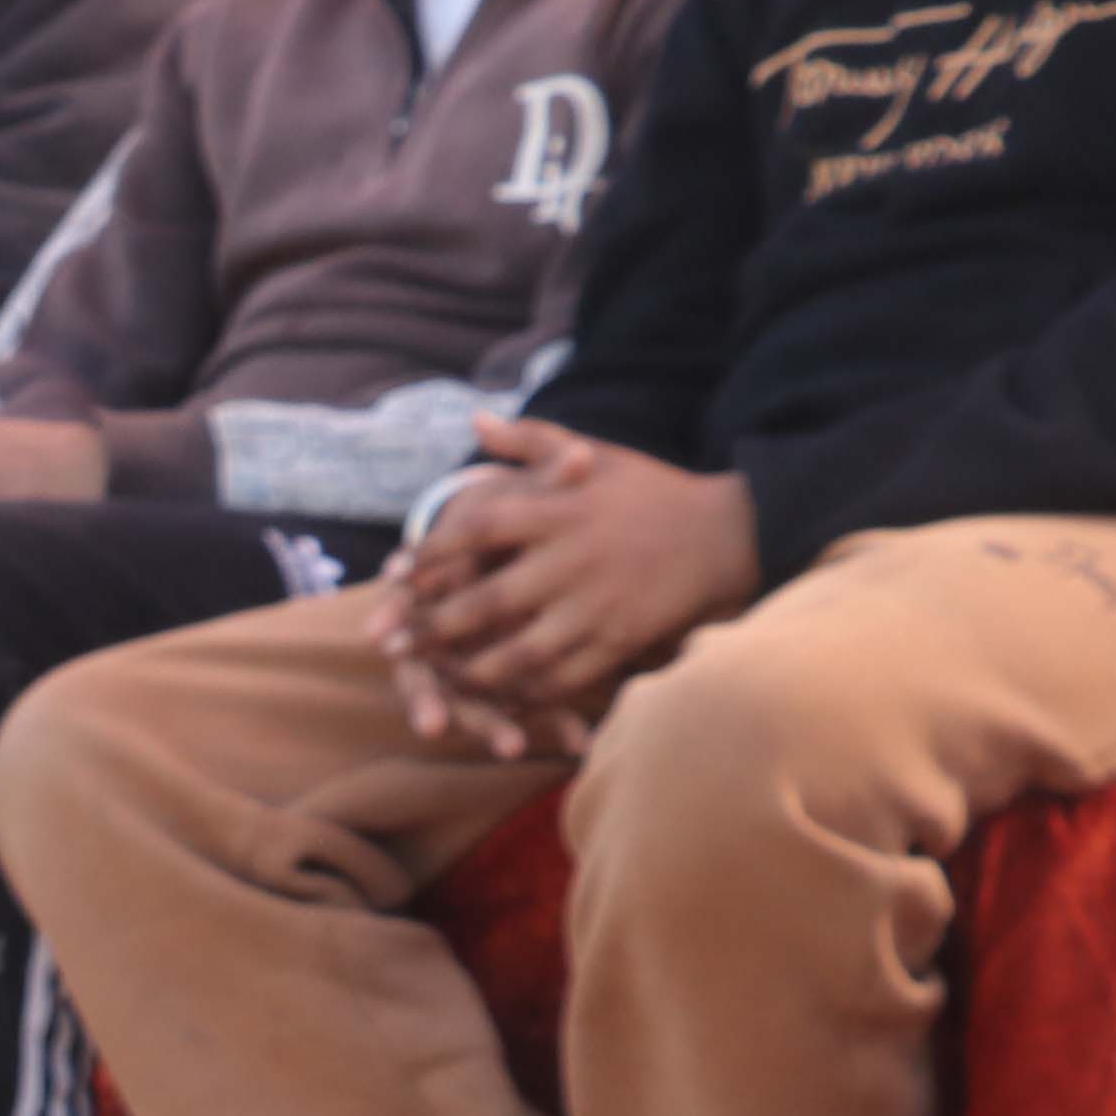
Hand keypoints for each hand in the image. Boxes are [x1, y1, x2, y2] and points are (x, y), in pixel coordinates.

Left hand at [369, 417, 755, 754]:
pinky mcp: (620, 640)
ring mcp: (598, 605)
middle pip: (489, 601)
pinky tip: (498, 696)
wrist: (725, 533)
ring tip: (438, 678)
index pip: (479, 528)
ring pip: (520, 651)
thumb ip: (532, 441)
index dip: (431, 552)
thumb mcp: (595, 454)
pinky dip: (526, 691)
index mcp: (562, 511)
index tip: (395, 573)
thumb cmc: (648, 492)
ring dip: (473, 670)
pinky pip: (562, 677)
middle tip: (390, 643)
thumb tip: (475, 418)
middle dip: (433, 626)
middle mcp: (575, 559)